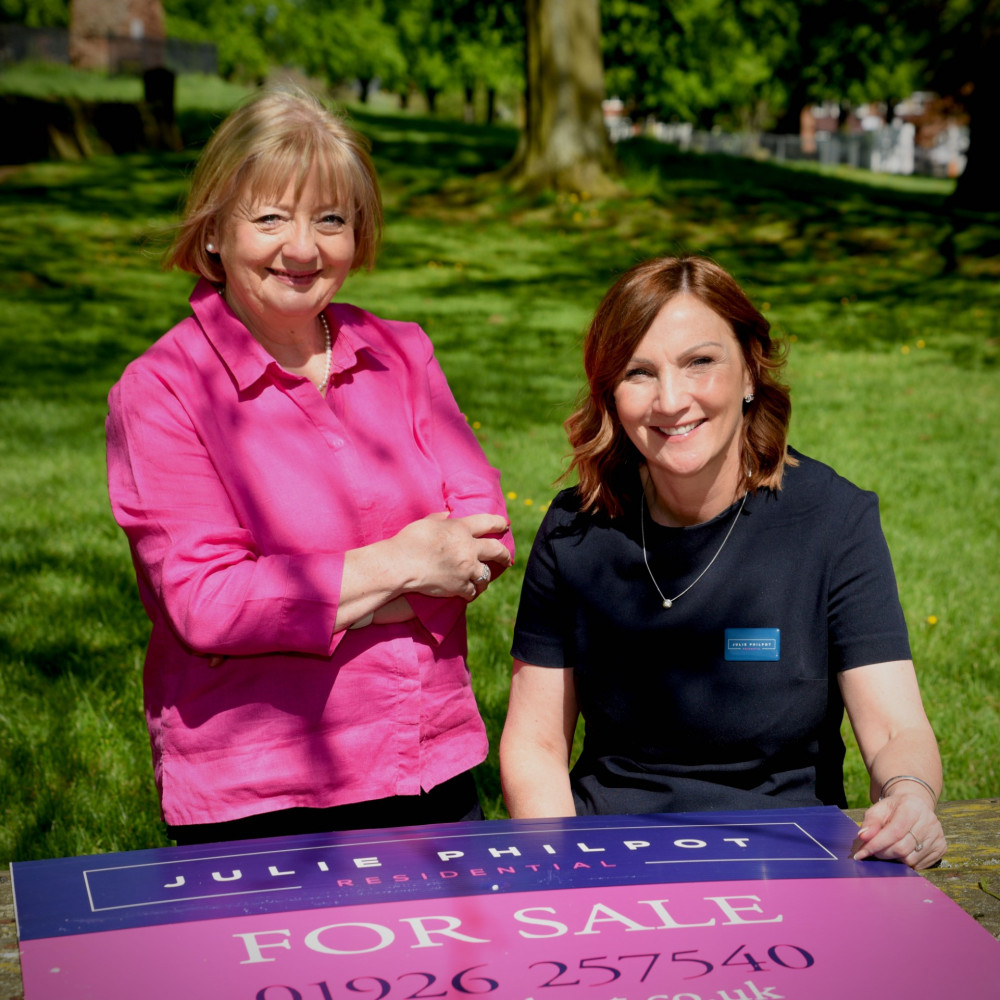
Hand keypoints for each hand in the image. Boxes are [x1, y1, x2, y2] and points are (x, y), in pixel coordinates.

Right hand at [389, 511, 510, 601]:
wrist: (400, 566)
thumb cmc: (409, 541)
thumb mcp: (426, 522)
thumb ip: (440, 518)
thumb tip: (447, 515)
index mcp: (461, 528)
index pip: (488, 523)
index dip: (499, 523)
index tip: (505, 525)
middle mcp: (468, 548)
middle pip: (497, 550)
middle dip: (504, 554)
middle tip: (507, 558)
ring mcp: (466, 569)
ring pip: (486, 575)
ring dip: (485, 577)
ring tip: (483, 580)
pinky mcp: (459, 587)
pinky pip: (472, 591)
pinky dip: (470, 592)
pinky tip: (468, 592)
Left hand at [850, 790, 945, 869]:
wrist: (915, 805)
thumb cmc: (894, 809)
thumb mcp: (879, 809)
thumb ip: (870, 822)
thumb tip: (863, 837)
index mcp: (912, 807)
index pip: (894, 832)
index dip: (876, 844)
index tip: (860, 854)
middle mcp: (929, 822)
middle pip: (902, 848)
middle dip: (883, 853)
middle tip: (873, 851)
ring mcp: (937, 836)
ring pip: (911, 859)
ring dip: (894, 859)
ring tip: (887, 849)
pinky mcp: (942, 847)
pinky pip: (920, 865)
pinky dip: (906, 862)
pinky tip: (901, 852)